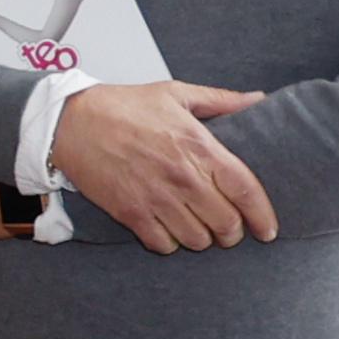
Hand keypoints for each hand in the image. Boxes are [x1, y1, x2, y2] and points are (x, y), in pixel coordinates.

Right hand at [52, 82, 279, 252]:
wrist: (71, 122)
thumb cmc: (122, 106)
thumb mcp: (175, 94)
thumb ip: (222, 100)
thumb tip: (258, 99)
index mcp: (199, 147)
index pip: (245, 190)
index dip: (262, 215)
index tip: (267, 229)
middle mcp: (182, 176)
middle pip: (226, 223)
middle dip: (232, 232)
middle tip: (228, 229)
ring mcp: (155, 197)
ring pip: (197, 238)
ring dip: (203, 238)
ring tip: (199, 229)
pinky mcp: (130, 212)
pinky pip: (163, 244)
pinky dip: (171, 244)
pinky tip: (170, 232)